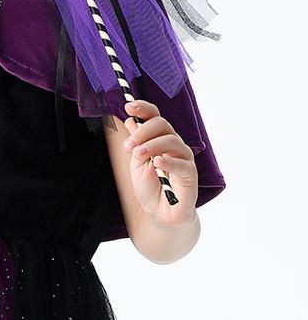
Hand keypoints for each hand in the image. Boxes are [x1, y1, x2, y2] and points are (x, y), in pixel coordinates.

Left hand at [122, 99, 197, 223]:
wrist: (159, 212)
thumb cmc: (150, 186)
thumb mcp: (136, 163)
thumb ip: (136, 143)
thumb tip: (130, 120)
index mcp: (159, 139)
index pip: (155, 117)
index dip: (143, 109)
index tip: (128, 106)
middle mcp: (173, 144)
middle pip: (162, 125)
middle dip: (143, 132)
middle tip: (128, 146)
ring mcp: (183, 158)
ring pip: (172, 141)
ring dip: (152, 146)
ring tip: (138, 155)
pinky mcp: (190, 174)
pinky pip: (182, 163)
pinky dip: (168, 161)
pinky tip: (157, 162)